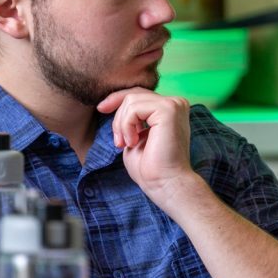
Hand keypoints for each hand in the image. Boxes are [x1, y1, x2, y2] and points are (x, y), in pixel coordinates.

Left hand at [96, 88, 199, 203]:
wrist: (164, 184)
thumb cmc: (151, 168)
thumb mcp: (135, 136)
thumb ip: (131, 119)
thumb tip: (115, 104)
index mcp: (170, 110)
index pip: (139, 94)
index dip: (117, 99)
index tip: (101, 109)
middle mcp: (176, 103)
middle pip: (134, 94)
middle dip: (118, 117)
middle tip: (118, 142)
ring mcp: (174, 105)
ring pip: (131, 100)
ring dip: (121, 124)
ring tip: (126, 144)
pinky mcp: (168, 110)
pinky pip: (134, 108)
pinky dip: (126, 126)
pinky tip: (133, 142)